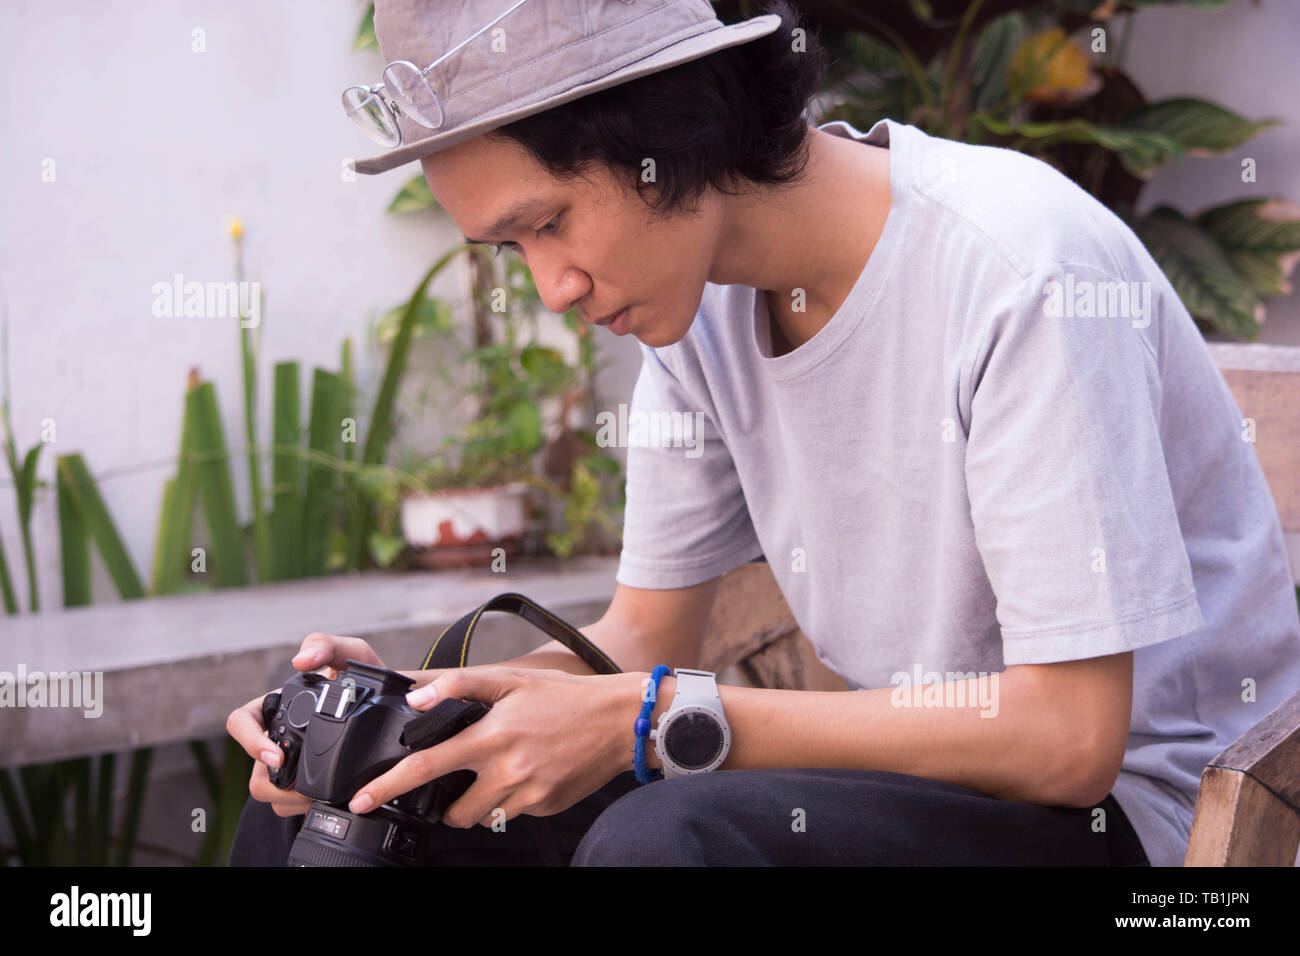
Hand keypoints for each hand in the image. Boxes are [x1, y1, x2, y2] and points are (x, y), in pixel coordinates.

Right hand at [226, 632, 389, 817]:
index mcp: (278, 707)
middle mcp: (277, 737)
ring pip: (271, 795)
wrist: (395, 710)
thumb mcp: (350, 654)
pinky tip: (328, 799)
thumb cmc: (364, 680)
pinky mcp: (301, 789)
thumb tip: (300, 659)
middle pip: (255, 770)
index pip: (240, 722)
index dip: (249, 742)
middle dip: (277, 784)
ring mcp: (288, 765)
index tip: (277, 756)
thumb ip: (326, 646)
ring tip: (322, 793)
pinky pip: (289, 807)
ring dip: (293, 800)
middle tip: (308, 787)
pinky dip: (305, 807)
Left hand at [346, 667, 637, 828]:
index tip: (361, 800)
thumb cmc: (565, 696)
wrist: (622, 720)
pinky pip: (514, 815)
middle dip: (444, 806)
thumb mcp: (510, 679)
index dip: (387, 786)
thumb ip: (459, 686)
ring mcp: (528, 794)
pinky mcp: (546, 807)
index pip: (425, 767)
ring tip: (495, 777)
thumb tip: (416, 697)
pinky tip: (530, 774)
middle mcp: (506, 770)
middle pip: (452, 811)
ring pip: (482, 819)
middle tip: (452, 789)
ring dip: (478, 807)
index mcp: (490, 736)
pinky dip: (512, 801)